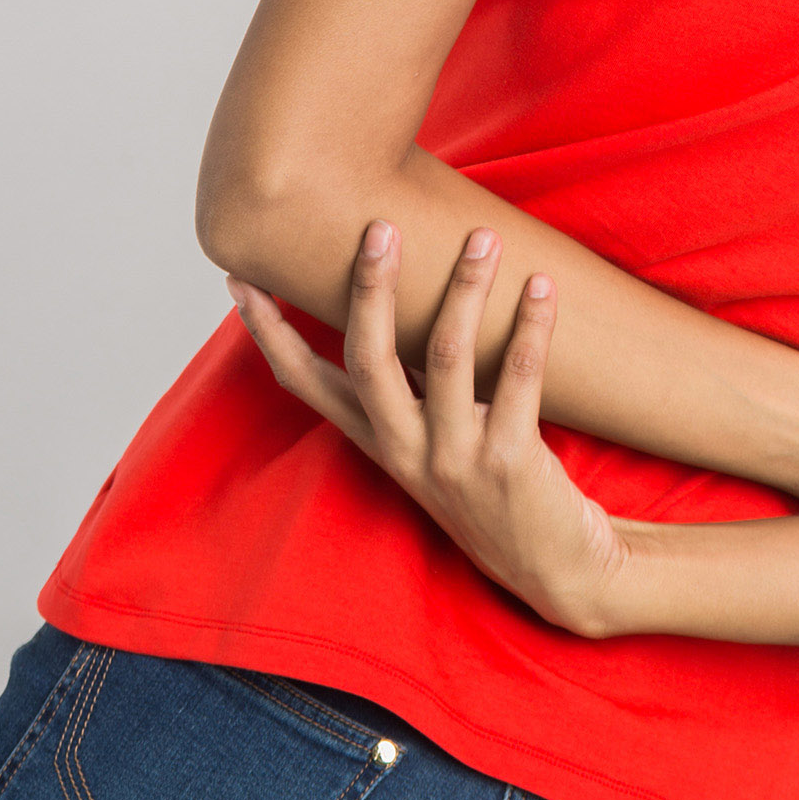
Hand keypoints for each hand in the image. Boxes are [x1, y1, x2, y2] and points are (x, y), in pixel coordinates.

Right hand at [227, 222, 630, 638]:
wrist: (557, 571)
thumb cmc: (498, 489)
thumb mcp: (438, 444)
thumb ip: (416, 390)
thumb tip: (406, 306)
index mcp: (380, 443)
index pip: (306, 384)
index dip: (270, 334)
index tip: (241, 281)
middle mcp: (407, 451)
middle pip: (368, 360)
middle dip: (370, 290)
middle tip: (381, 227)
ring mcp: (455, 459)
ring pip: (445, 358)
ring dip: (464, 289)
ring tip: (483, 238)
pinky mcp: (508, 461)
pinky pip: (517, 380)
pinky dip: (530, 326)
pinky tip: (542, 286)